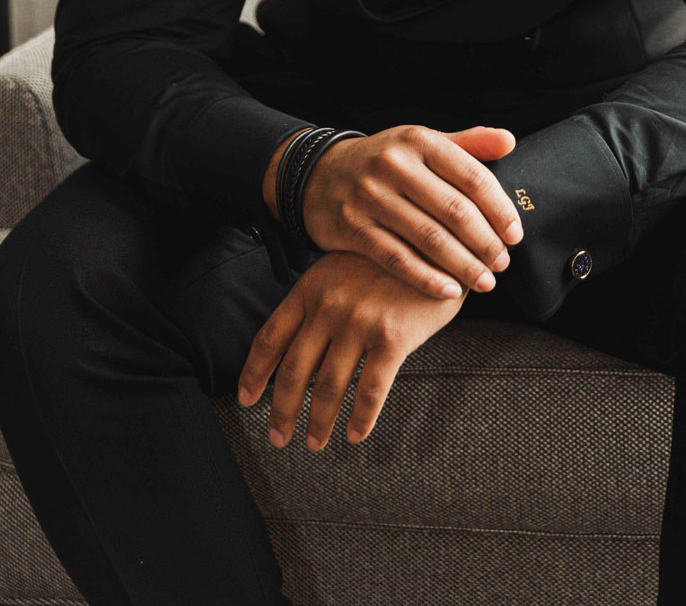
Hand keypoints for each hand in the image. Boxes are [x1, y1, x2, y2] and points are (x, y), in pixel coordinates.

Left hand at [237, 249, 467, 448]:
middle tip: (279, 437)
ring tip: (315, 442)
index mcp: (311, 287)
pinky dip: (361, 418)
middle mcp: (330, 305)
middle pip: (295, 370)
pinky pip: (371, 389)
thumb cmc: (390, 260)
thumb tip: (297, 352)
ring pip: (329, 386)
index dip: (254, 373)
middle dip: (282, 410)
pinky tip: (355, 434)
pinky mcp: (393, 336)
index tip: (247, 399)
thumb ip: (320, 304)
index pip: (270, 337)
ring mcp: (360, 321)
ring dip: (319, 421)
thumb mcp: (344, 270)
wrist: (439, 243)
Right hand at [299, 123, 523, 300]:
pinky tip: (450, 291)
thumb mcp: (420, 143)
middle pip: (453, 210)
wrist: (318, 175)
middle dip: (485, 242)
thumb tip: (509, 140)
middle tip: (503, 264)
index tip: (515, 235)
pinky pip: (397, 258)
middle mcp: (394, 164)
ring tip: (485, 282)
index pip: (471, 176)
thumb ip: (467, 144)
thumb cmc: (384, 161)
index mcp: (419, 140)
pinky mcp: (353, 227)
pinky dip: (427, 278)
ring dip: (463, 265)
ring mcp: (371, 196)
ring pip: (429, 238)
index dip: (499, 209)